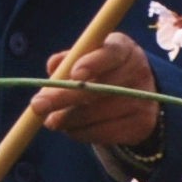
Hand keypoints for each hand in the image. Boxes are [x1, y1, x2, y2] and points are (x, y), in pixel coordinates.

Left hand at [33, 32, 158, 152]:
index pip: (111, 54)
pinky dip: (82, 132)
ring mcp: (143, 100)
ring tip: (52, 120)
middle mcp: (138, 72)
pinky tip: (70, 129)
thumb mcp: (88, 55)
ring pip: (100, 114)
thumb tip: (53, 66)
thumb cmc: (102, 68)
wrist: (139, 92)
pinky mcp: (142, 125)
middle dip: (65, 97)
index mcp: (123, 48)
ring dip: (69, 119)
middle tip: (38, 106)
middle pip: (101, 88)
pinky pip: (106, 133)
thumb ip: (68, 58)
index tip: (74, 74)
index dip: (93, 63)